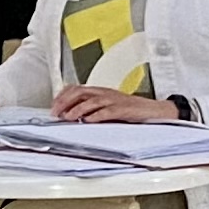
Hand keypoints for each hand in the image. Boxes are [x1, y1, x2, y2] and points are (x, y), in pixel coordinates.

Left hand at [54, 84, 179, 123]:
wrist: (154, 110)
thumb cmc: (131, 110)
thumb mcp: (108, 107)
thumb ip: (93, 109)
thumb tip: (73, 116)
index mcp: (100, 91)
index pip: (76, 88)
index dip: (63, 96)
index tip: (53, 106)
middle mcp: (105, 93)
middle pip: (80, 92)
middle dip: (65, 102)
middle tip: (56, 113)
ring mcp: (115, 100)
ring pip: (92, 101)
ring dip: (77, 109)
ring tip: (68, 117)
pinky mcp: (124, 109)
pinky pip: (108, 111)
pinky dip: (96, 116)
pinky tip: (88, 121)